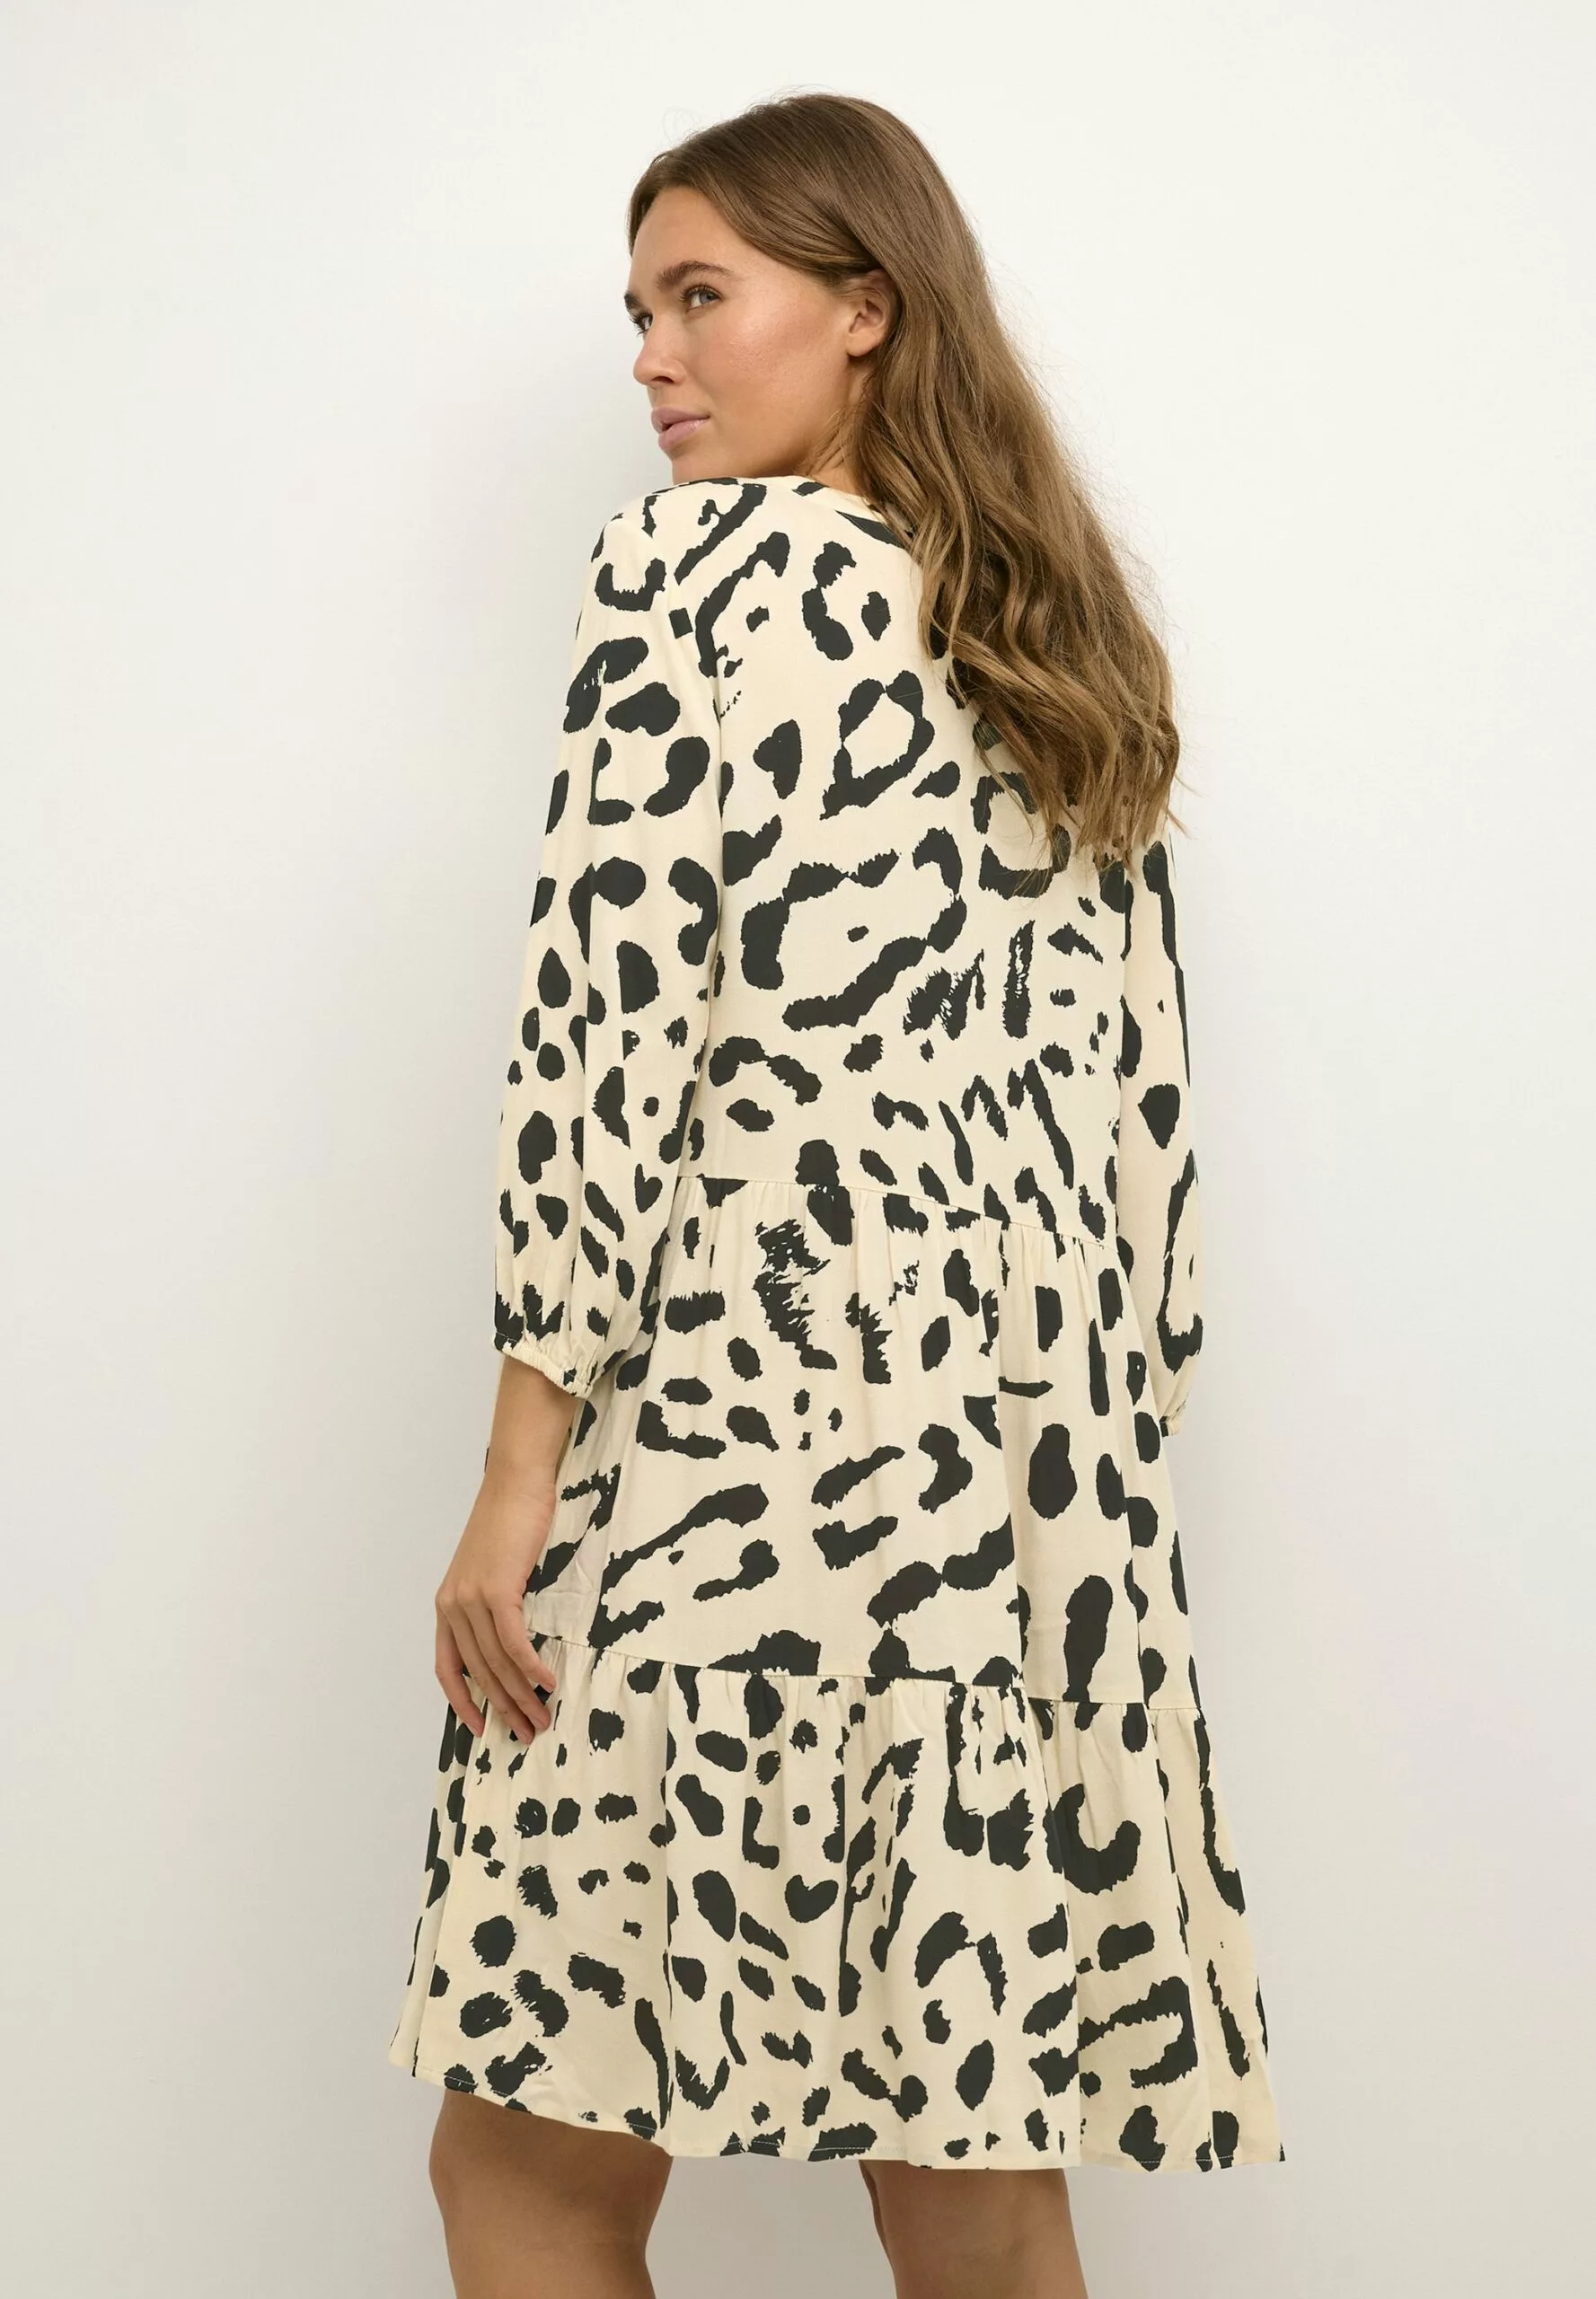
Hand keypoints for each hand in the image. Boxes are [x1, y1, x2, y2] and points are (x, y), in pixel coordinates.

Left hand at [435, 1471, 561, 1742]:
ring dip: (522, 1695)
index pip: (446, 1667)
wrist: (516, 1483)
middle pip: (478, 1672)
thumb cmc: (511, 1521)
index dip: (462, 1702)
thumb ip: (493, 1605)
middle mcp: (453, 1606)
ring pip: (496, 1663)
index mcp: (447, 1605)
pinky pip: (513, 1642)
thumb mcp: (493, 1569)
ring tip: (543, 1717)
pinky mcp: (496, 1590)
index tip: (480, 1729)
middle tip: (529, 1732)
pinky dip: (531, 1667)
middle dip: (504, 1708)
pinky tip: (547, 1682)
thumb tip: (514, 1642)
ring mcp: (472, 1598)